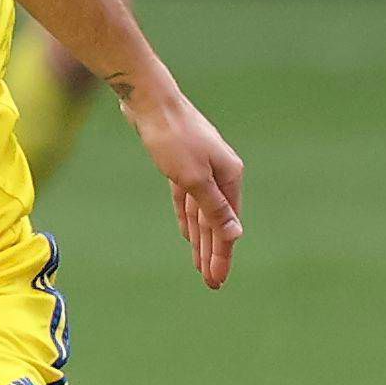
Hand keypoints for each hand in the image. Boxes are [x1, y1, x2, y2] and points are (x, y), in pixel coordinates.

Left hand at [123, 85, 246, 288]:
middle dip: (213, 253)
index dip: (222, 255)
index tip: (217, 280)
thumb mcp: (194, 179)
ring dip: (200, 239)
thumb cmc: (173, 138)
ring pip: (201, 212)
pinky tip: (187, 233)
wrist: (150, 102)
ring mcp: (201, 168)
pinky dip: (187, 217)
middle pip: (215, 222)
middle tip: (211, 283)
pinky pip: (187, 199)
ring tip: (200, 265)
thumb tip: (235, 234)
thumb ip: (214, 208)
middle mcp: (220, 173)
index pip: (227, 226)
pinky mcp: (181, 164)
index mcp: (229, 177)